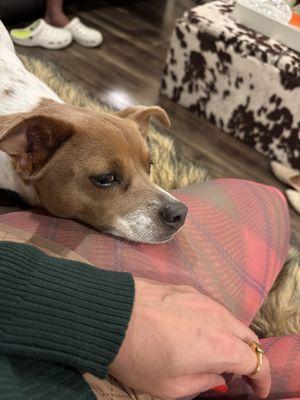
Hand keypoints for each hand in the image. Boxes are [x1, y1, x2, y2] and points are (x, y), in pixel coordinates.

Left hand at [109, 278, 270, 398]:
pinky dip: (215, 322)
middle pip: (248, 336)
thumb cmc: (138, 356)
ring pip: (230, 319)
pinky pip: (212, 307)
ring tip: (215, 352)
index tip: (256, 390)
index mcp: (219, 346)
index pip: (256, 360)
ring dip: (232, 337)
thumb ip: (203, 383)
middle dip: (249, 356)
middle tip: (237, 372)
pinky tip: (197, 331)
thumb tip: (218, 377)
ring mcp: (202, 299)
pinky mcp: (186, 288)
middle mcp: (217, 317)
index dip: (261, 378)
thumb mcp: (170, 387)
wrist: (110, 314)